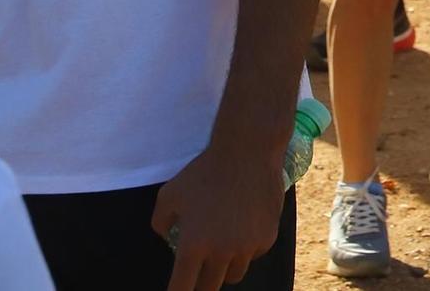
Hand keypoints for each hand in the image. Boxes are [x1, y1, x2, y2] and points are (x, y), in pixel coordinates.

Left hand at [151, 142, 284, 290]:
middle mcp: (221, 252)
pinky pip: (254, 254)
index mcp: (193, 246)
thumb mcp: (170, 194)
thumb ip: (161, 222)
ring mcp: (247, 246)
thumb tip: (167, 236)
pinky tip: (243, 228)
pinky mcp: (268, 237)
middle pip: (210, 287)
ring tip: (223, 247)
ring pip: (234, 274)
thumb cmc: (204, 172)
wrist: (248, 152)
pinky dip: (246, 249)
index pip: (182, 288)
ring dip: (225, 267)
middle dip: (201, 284)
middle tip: (199, 271)